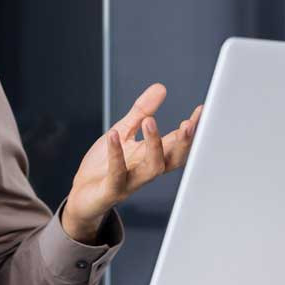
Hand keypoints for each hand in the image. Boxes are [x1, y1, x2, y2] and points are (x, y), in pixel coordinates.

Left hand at [62, 84, 202, 242]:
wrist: (82, 196)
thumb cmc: (104, 166)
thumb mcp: (123, 132)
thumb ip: (141, 111)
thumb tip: (160, 87)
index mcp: (151, 156)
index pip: (177, 142)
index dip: (191, 129)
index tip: (202, 111)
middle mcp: (146, 171)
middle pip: (174, 159)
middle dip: (184, 142)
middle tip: (189, 123)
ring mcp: (131, 182)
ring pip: (152, 168)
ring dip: (154, 145)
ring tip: (150, 121)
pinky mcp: (112, 190)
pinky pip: (118, 173)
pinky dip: (116, 155)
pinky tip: (113, 135)